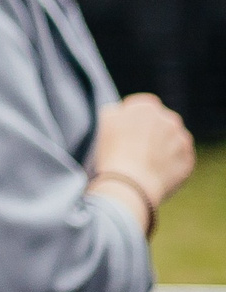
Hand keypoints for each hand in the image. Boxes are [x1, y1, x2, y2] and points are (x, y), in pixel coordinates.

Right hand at [92, 93, 195, 228]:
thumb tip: (123, 113)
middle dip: (150, 132)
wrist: (130, 184)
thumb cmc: (112, 153)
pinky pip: (178, 159)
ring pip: (171, 140)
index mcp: (147, 107)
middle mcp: (169, 119)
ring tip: (142, 164)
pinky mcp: (188, 160)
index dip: (132, 119)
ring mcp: (182, 140)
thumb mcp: (104, 122)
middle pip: (159, 123)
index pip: (142, 106)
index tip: (123, 132)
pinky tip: (152, 173)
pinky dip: (168, 164)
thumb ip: (117, 111)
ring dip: (160, 147)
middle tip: (133, 149)